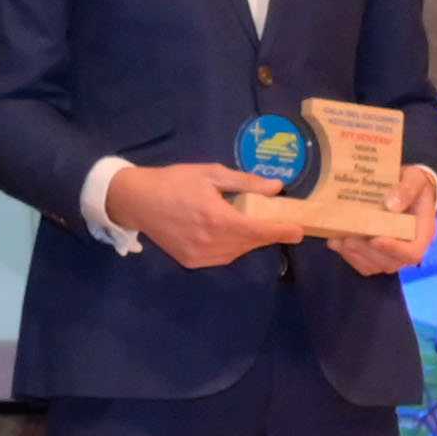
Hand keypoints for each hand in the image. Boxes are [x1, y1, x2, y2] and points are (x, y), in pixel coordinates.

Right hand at [105, 160, 290, 271]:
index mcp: (218, 218)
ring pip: (237, 252)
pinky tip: (229, 233)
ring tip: (253, 226)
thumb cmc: (174, 181)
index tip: (300, 231)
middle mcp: (211, 242)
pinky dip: (232, 247)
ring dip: (250, 241)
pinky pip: (222, 257)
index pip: (259, 230)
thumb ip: (245, 182)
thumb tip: (276, 187)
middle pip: (251, 242)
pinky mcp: (191, 262)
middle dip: (268, 234)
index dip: (282, 231)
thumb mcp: (211, 173)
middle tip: (281, 224)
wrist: (137, 201)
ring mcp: (200, 255)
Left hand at [325, 163, 436, 276]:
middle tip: (347, 238)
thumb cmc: (415, 183)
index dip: (394, 250)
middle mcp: (410, 248)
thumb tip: (391, 205)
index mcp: (423, 233)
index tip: (376, 239)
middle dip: (367, 252)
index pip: (413, 252)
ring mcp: (394, 254)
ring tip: (338, 240)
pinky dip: (350, 256)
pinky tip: (336, 242)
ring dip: (355, 255)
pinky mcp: (379, 254)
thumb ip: (407, 189)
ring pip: (375, 266)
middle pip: (391, 262)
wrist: (408, 188)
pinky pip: (365, 264)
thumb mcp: (415, 178)